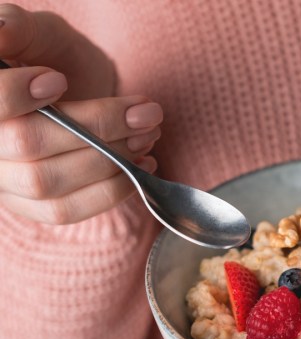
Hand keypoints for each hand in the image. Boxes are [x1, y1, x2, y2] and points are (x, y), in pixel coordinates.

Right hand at [0, 4, 161, 223]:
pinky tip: (142, 165)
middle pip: (26, 145)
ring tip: (148, 134)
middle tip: (143, 112)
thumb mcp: (37, 31)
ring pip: (47, 182)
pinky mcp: (32, 207)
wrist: (71, 88)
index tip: (57, 80)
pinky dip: (111, 191)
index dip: (14, 96)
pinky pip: (66, 211)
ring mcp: (4, 182)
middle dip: (94, 127)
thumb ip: (17, 26)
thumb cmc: (50, 54)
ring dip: (109, 159)